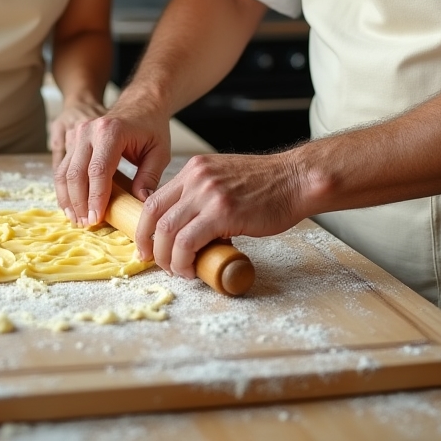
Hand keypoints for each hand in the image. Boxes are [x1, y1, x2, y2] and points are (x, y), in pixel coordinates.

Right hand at [53, 97, 170, 227]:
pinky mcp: (73, 138)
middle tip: (86, 224)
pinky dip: (64, 189)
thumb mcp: (159, 151)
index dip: (95, 197)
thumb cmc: (151, 127)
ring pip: (64, 171)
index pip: (99, 170)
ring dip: (68, 198)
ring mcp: (78, 133)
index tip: (96, 219)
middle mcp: (89, 130)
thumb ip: (150, 176)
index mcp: (111, 131)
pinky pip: (62, 167)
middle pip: (76, 173)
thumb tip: (140, 201)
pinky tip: (71, 206)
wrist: (141, 104)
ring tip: (77, 219)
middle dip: (79, 202)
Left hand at [136, 150, 305, 277]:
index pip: (154, 198)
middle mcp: (196, 178)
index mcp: (194, 169)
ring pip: (167, 230)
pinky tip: (191, 269)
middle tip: (155, 262)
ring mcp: (208, 194)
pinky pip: (188, 241)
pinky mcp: (222, 212)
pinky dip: (183, 260)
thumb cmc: (267, 185)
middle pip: (154, 214)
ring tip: (178, 270)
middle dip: (149, 245)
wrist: (296, 180)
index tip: (146, 245)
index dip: (144, 227)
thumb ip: (202, 196)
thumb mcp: (224, 179)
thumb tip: (188, 228)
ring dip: (167, 258)